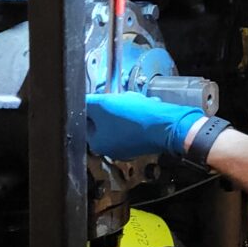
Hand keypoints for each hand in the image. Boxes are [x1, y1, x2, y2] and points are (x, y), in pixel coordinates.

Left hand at [86, 92, 204, 159]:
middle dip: (113, 105)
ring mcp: (130, 146)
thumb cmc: (136, 118)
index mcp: (98, 144)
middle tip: (121, 100)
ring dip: (128, 107)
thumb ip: (88, 102)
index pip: (85, 121)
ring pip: (121, 119)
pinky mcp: (144, 141)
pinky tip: (146, 108)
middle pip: (104, 120)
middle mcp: (112, 149)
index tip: (102, 97)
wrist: (168, 125)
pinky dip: (140, 113)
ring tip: (136, 102)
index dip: (93, 106)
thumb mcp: (104, 104)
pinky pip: (136, 123)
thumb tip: (80, 100)